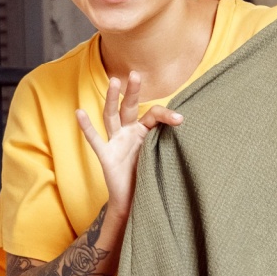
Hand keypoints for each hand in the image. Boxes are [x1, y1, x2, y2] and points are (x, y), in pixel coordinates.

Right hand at [76, 71, 182, 221]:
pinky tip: (79, 112)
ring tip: (114, 81)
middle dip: (133, 91)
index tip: (181, 120)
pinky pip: (95, 140)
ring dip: (112, 99)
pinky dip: (86, 127)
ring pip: (111, 117)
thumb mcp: (163, 158)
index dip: (166, 115)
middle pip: (130, 108)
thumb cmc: (149, 177)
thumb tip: (196, 134)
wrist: (134, 201)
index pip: (153, 115)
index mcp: (144, 132)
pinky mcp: (106, 156)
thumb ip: (172, 145)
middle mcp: (129, 133)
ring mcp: (116, 143)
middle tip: (136, 74)